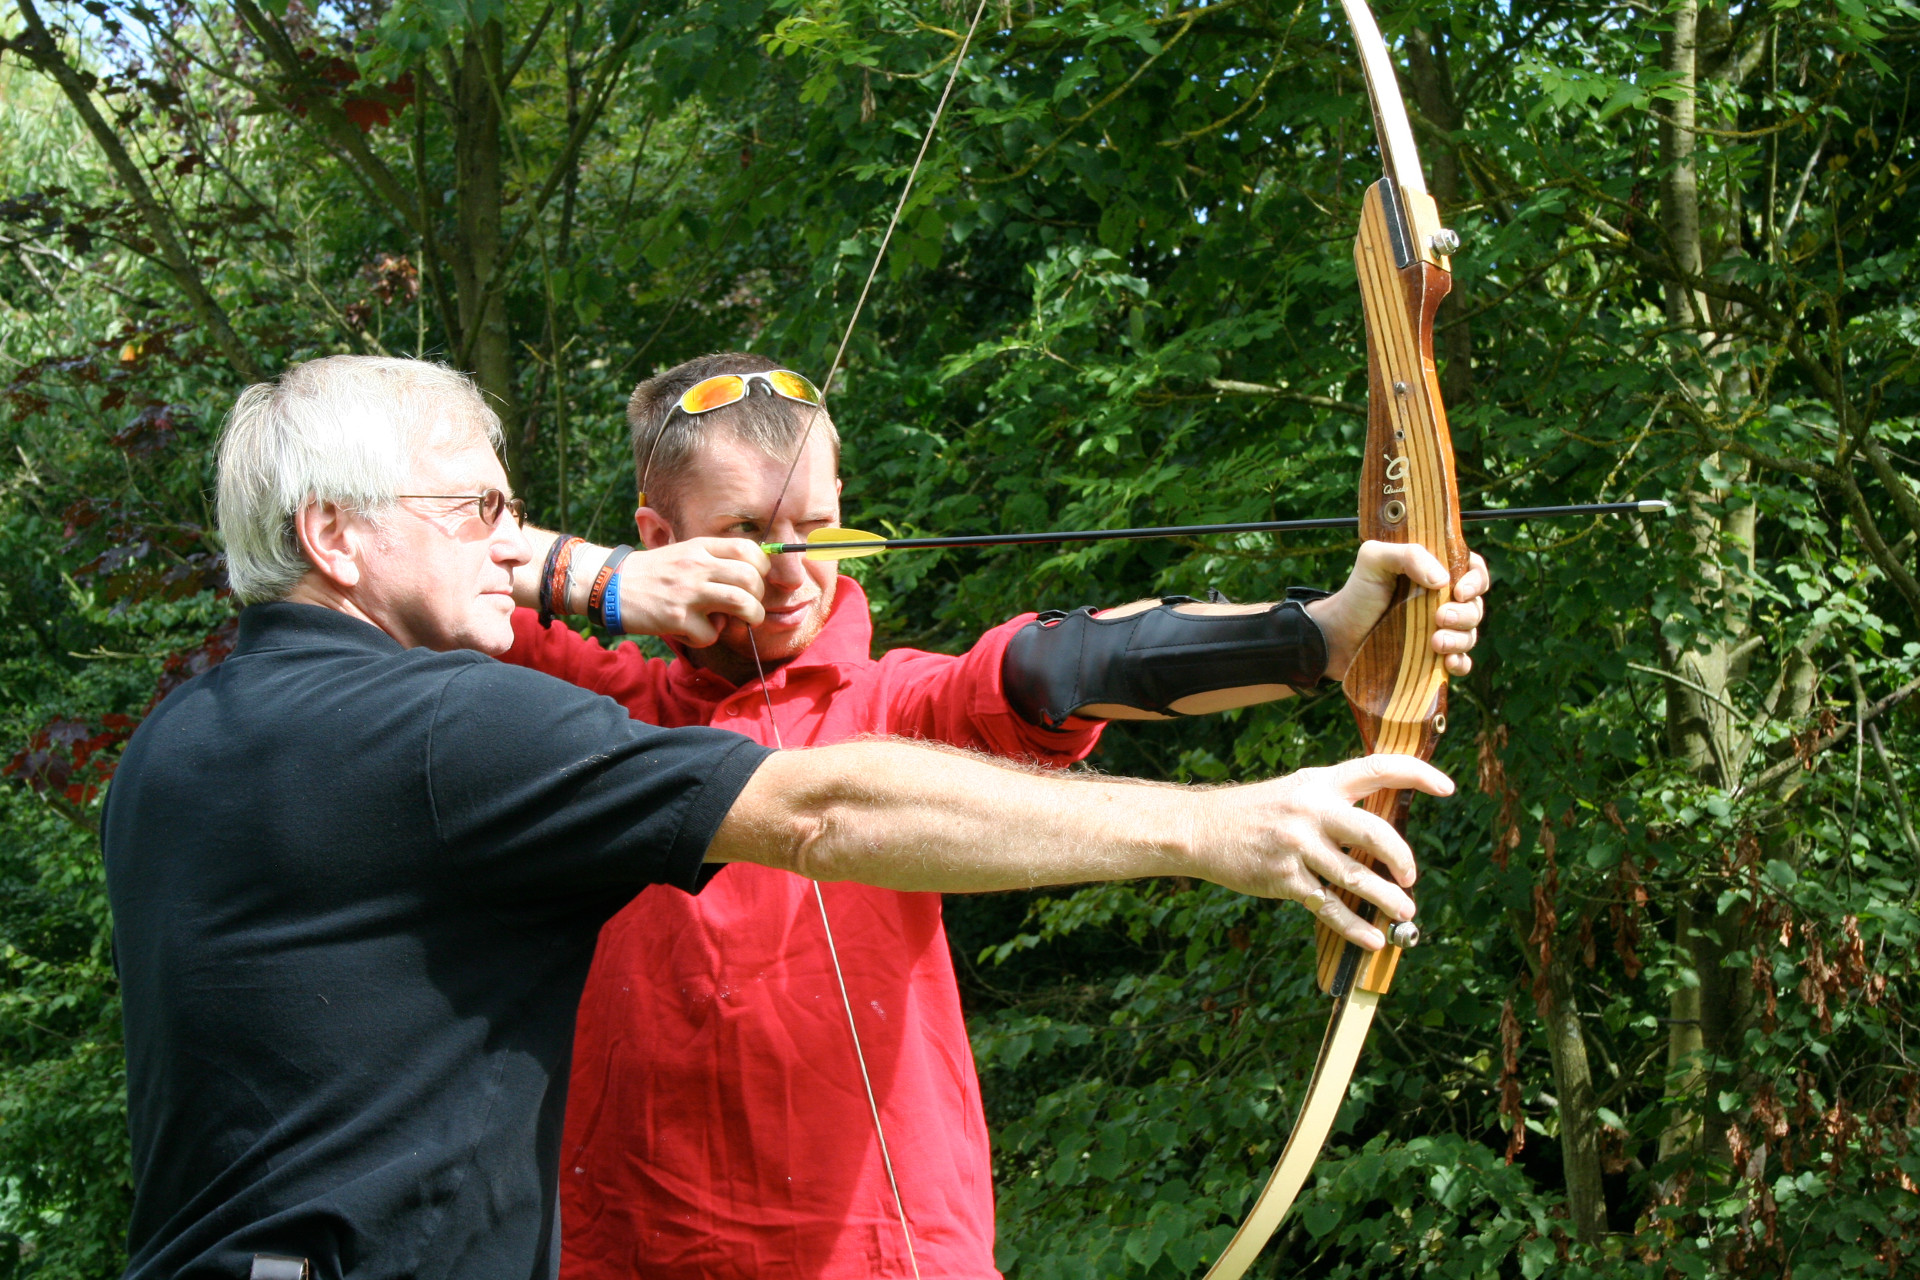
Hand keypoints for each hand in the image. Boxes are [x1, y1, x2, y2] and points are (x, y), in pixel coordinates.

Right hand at [616, 538, 768, 645]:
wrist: (610, 585)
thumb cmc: (652, 572)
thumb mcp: (683, 553)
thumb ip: (713, 561)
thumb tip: (749, 579)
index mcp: (700, 547)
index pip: (748, 548)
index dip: (762, 567)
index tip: (758, 581)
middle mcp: (697, 566)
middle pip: (750, 578)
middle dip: (759, 598)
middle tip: (751, 608)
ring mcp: (688, 592)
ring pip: (741, 603)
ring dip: (751, 618)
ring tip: (745, 622)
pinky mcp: (677, 618)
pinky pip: (711, 633)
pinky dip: (708, 638)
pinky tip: (694, 632)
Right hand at [1200, 754, 1451, 948]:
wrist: (1201, 828)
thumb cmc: (1256, 812)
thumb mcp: (1297, 791)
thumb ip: (1336, 803)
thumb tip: (1382, 832)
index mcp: (1321, 783)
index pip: (1378, 768)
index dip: (1418, 774)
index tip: (1447, 788)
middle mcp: (1312, 810)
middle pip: (1374, 833)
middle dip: (1401, 858)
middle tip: (1411, 876)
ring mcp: (1298, 846)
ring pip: (1355, 878)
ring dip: (1386, 899)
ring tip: (1404, 912)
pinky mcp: (1284, 878)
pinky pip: (1328, 906)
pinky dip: (1353, 926)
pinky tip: (1372, 939)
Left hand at [1305, 541, 1489, 680]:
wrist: (1335, 636)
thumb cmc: (1356, 595)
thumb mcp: (1373, 560)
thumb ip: (1407, 555)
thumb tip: (1443, 579)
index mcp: (1433, 572)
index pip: (1472, 569)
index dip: (1476, 579)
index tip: (1460, 590)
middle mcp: (1441, 601)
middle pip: (1475, 605)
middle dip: (1465, 613)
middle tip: (1439, 618)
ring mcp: (1438, 630)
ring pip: (1470, 634)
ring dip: (1461, 638)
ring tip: (1436, 642)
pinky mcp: (1432, 658)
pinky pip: (1461, 662)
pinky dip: (1461, 663)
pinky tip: (1448, 663)